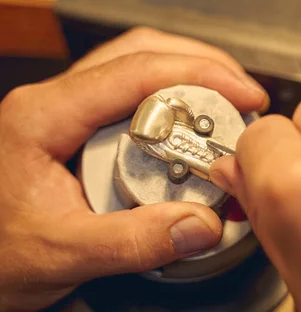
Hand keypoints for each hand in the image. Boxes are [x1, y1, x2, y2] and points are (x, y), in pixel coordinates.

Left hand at [0, 27, 267, 311]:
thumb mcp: (61, 255)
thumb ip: (133, 242)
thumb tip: (201, 224)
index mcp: (44, 117)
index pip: (136, 71)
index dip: (202, 75)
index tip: (244, 95)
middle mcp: (55, 103)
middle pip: (141, 55)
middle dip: (202, 69)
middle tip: (243, 98)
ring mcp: (66, 114)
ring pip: (138, 73)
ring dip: (189, 84)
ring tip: (226, 110)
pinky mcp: (77, 132)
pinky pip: (132, 102)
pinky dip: (172, 109)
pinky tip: (190, 133)